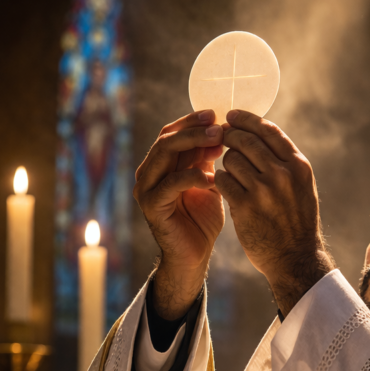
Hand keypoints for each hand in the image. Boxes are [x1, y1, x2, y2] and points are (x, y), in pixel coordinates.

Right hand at [133, 110, 224, 318]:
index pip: (173, 132)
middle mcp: (149, 172)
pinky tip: (213, 177)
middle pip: (167, 138)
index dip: (193, 121)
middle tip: (219, 125)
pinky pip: (171, 184)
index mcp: (161, 164)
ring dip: (193, 145)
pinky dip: (193, 177)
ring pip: (165, 154)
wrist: (194, 256)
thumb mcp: (208, 183)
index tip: (218, 114)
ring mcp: (146, 188)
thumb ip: (207, 159)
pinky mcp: (152, 206)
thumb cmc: (202, 220)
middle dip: (195, 129)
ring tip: (219, 142)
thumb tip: (222, 130)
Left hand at [215, 110, 334, 314]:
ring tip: (229, 172)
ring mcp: (263, 190)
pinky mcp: (246, 207)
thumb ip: (285, 161)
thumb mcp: (302, 187)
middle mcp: (282, 175)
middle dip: (229, 137)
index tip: (232, 116)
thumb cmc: (297, 222)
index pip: (268, 130)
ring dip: (226, 163)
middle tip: (221, 139)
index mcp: (298, 166)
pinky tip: (224, 187)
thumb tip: (260, 132)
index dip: (246, 119)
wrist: (295, 259)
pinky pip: (223, 180)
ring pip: (231, 159)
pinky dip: (220, 181)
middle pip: (246, 141)